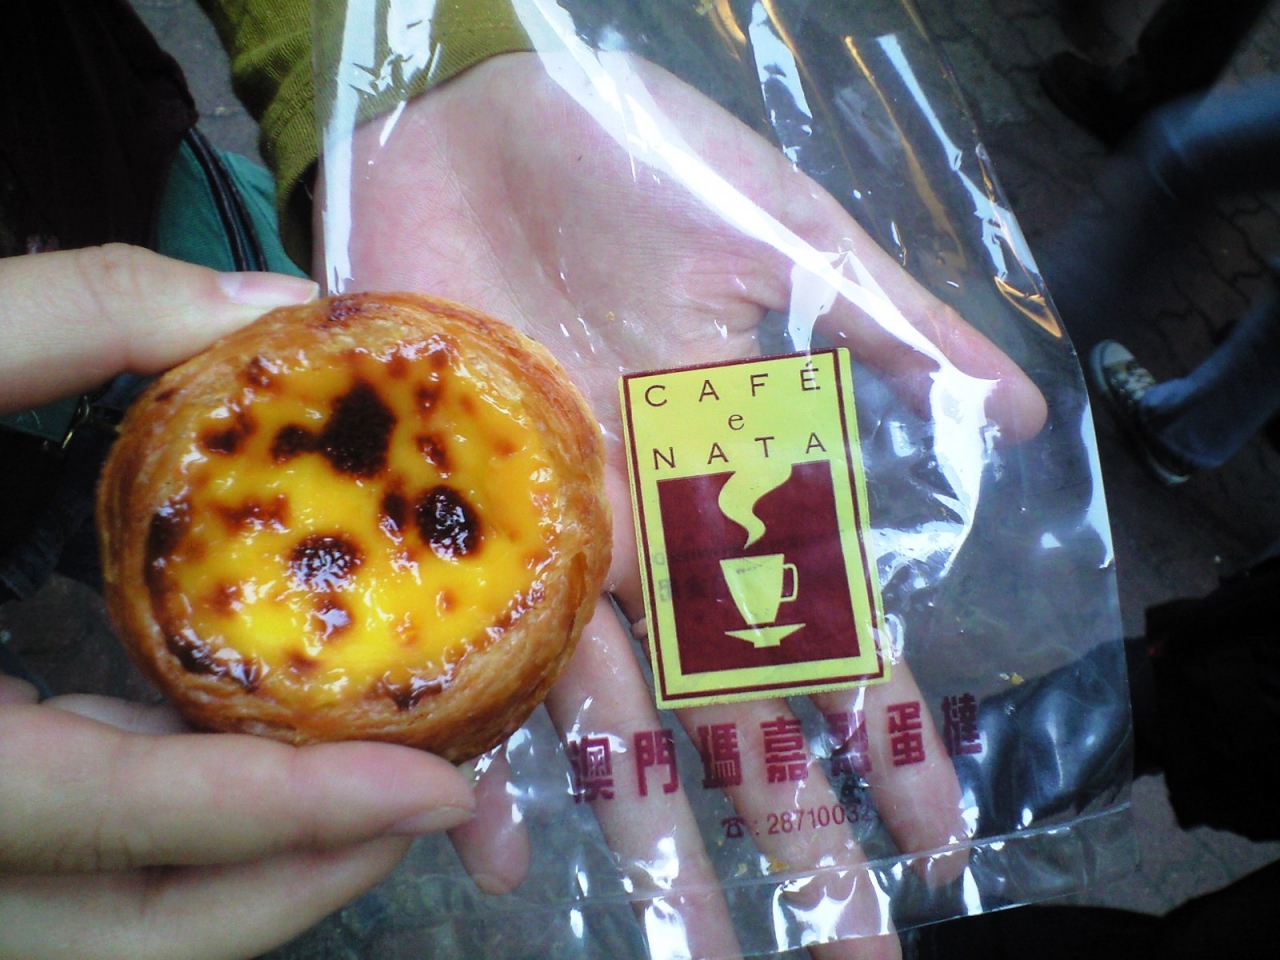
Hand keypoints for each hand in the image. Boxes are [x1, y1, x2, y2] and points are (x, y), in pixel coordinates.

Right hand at [0, 246, 475, 959]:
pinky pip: (76, 868)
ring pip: (114, 923)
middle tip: (437, 793)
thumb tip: (274, 302)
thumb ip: (74, 313)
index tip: (441, 790)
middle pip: (142, 928)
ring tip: (377, 773)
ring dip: (258, 868)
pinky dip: (176, 822)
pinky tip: (235, 740)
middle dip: (308, 877)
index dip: (294, 815)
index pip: (123, 819)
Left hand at [323, 51, 1046, 959]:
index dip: (888, 737)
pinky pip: (467, 663)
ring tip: (688, 948)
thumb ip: (882, 320)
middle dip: (787, 832)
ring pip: (608, 723)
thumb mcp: (774, 228)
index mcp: (735, 478)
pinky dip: (477, 755)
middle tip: (839, 948)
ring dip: (648, 837)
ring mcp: (549, 548)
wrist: (470, 119)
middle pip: (730, 713)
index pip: (833, 631)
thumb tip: (1017, 415)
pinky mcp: (453, 527)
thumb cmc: (628, 156)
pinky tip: (498, 853)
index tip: (938, 838)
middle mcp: (650, 541)